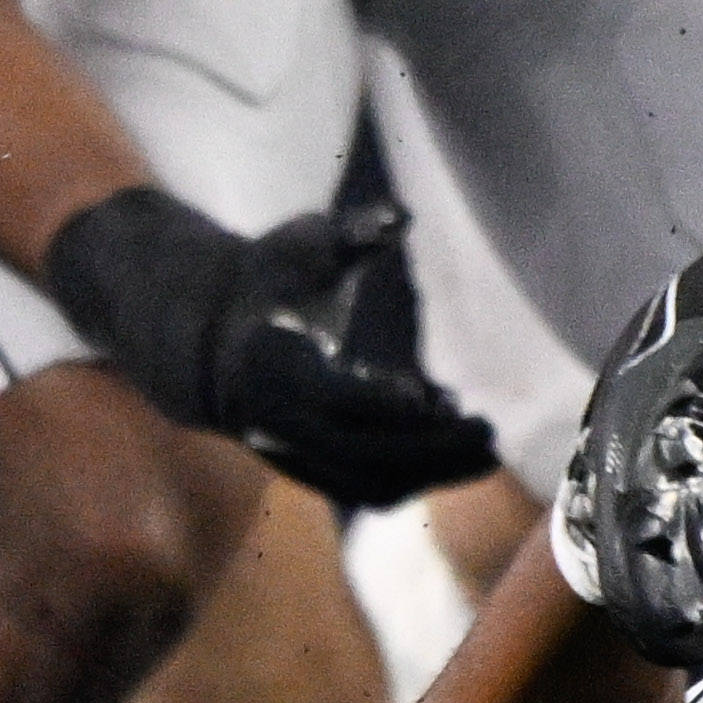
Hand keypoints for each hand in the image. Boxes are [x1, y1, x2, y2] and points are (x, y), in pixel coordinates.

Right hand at [40, 182, 508, 508]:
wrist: (214, 335)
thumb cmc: (271, 277)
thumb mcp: (302, 245)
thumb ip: (351, 233)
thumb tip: (400, 214)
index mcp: (275, 366)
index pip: (334, 399)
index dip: (382, 403)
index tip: (434, 395)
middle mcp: (280, 422)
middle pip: (361, 455)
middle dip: (431, 450)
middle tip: (489, 430)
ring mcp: (292, 454)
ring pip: (367, 483)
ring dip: (430, 474)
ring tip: (484, 447)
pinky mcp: (309, 469)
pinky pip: (363, 487)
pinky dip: (412, 476)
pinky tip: (453, 446)